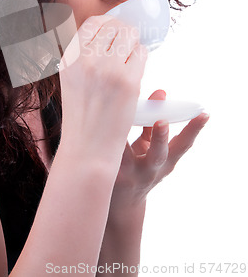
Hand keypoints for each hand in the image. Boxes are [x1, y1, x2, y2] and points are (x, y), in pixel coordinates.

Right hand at [58, 15, 147, 164]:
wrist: (89, 148)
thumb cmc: (83, 113)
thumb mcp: (71, 78)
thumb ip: (83, 54)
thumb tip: (107, 28)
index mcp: (69, 58)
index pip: (93, 23)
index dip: (108, 23)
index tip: (115, 31)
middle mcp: (86, 60)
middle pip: (114, 25)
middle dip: (124, 32)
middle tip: (127, 45)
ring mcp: (107, 69)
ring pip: (130, 35)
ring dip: (134, 44)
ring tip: (129, 60)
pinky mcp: (128, 81)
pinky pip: (142, 53)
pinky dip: (141, 58)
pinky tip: (135, 71)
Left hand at [108, 89, 208, 213]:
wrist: (120, 207)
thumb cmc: (137, 166)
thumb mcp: (150, 149)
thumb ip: (153, 122)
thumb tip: (160, 91)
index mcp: (166, 161)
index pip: (184, 144)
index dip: (195, 129)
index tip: (204, 113)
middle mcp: (151, 170)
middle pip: (158, 155)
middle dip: (160, 138)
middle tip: (163, 122)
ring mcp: (129, 175)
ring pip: (127, 157)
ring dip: (123, 141)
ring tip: (121, 121)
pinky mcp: (109, 177)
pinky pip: (105, 157)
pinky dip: (102, 142)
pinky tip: (94, 127)